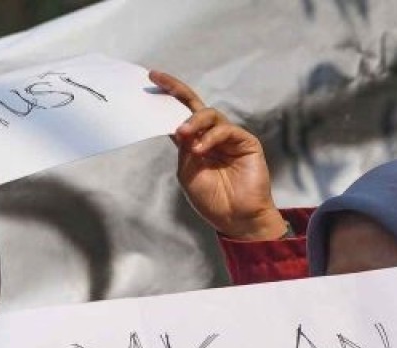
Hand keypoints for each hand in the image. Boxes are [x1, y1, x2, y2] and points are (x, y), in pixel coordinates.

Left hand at [149, 70, 287, 239]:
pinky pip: (226, 130)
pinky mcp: (246, 142)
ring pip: (210, 115)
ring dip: (194, 121)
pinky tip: (201, 150)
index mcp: (194, 143)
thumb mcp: (188, 172)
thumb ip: (183, 149)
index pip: (179, 115)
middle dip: (176, 90)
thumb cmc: (212, 200)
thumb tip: (178, 127)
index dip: (166, 98)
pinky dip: (211, 137)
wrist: (235, 218)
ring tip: (183, 133)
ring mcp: (229, 137)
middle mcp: (211, 136)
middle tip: (158, 81)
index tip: (150, 80)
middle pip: (194, 105)